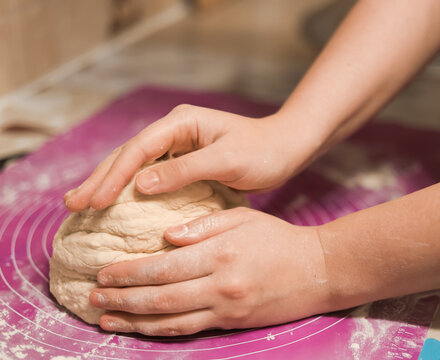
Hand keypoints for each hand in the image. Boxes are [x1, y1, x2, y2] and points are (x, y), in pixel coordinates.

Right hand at [64, 105, 316, 211]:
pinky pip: (149, 175)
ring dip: (108, 183)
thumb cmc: (262, 151)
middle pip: (128, 154)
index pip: (138, 149)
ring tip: (81, 202)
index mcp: (181, 123)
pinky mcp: (183, 161)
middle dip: (100, 179)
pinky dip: (129, 189)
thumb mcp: (226, 160)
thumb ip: (184, 171)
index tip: (96, 202)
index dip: (114, 176)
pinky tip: (115, 202)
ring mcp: (177, 145)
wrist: (285, 149)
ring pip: (134, 164)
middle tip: (72, 204)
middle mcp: (174, 130)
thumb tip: (139, 184)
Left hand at [89, 208, 329, 335]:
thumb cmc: (279, 238)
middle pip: (160, 296)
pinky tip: (141, 328)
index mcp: (220, 253)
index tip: (104, 272)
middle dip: (122, 298)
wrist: (318, 270)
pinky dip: (160, 331)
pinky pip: (190, 331)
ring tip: (106, 318)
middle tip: (93, 296)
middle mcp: (220, 285)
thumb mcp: (244, 217)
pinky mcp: (233, 322)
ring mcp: (226, 308)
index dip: (129, 272)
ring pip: (170, 320)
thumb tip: (165, 237)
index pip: (164, 266)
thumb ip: (203, 225)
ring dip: (134, 320)